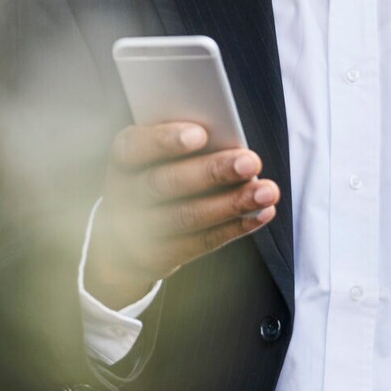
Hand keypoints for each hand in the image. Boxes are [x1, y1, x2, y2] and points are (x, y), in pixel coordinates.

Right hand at [83, 122, 279, 307]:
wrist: (123, 237)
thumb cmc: (155, 176)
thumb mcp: (156, 157)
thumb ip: (182, 146)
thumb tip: (229, 143)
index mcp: (124, 160)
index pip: (135, 147)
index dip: (165, 140)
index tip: (201, 133)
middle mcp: (123, 195)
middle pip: (165, 183)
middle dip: (212, 172)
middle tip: (251, 162)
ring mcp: (137, 231)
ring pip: (186, 216)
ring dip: (231, 203)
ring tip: (267, 191)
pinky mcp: (158, 256)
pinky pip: (200, 242)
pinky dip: (234, 228)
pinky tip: (262, 213)